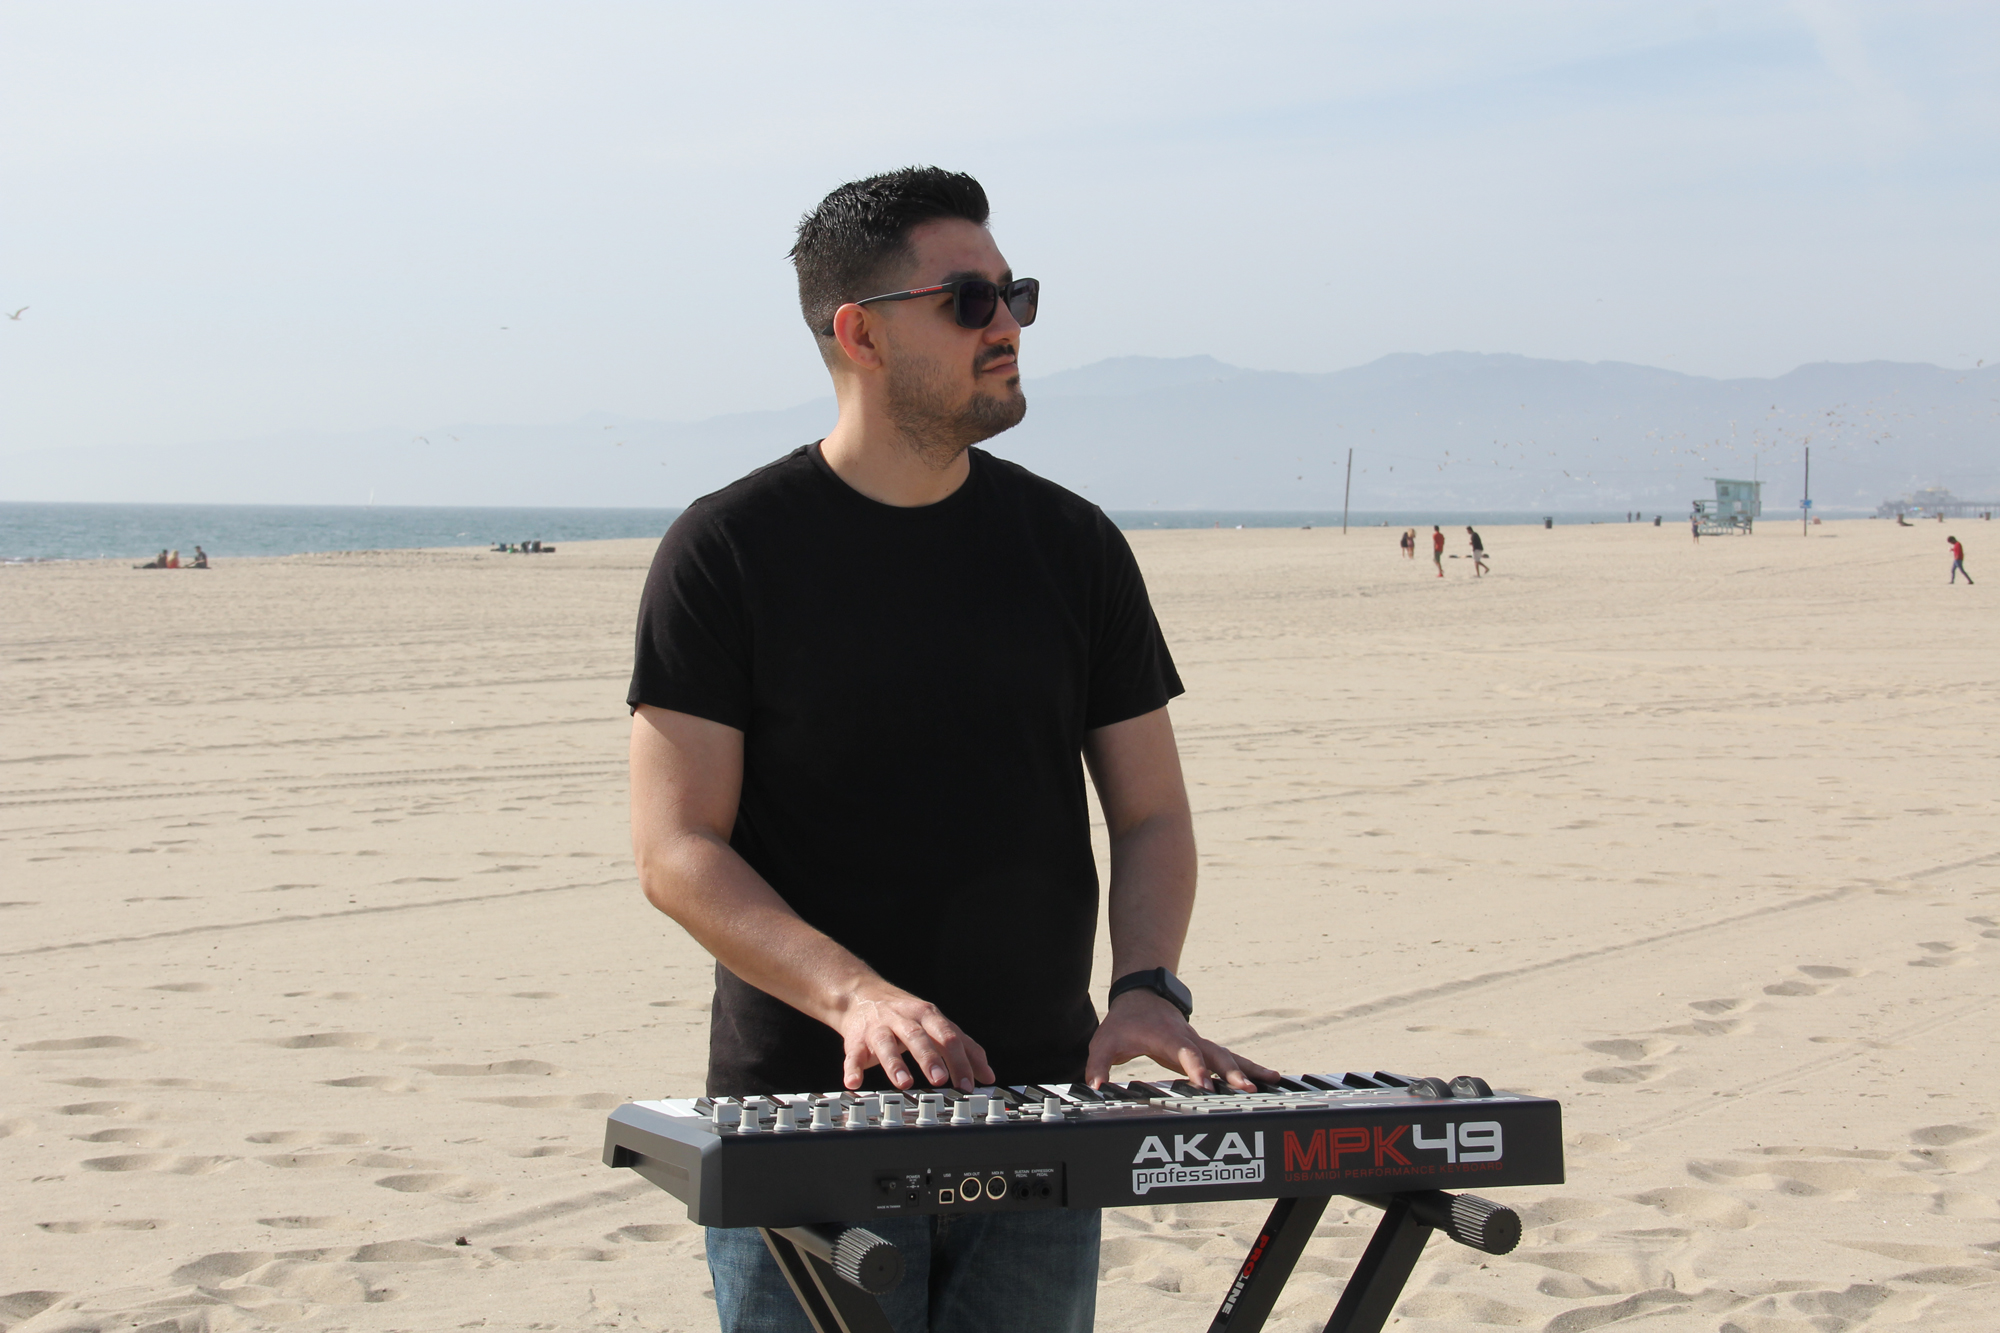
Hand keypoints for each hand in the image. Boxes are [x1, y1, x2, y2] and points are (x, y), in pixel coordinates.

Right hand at [834, 981, 993, 1092]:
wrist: (861, 995)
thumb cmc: (905, 1015)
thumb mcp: (937, 1025)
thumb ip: (963, 1048)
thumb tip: (987, 1076)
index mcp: (927, 1016)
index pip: (948, 1037)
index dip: (959, 1060)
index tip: (968, 1084)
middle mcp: (903, 1019)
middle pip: (919, 1037)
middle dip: (930, 1059)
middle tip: (941, 1080)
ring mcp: (878, 1028)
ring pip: (886, 1044)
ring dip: (895, 1063)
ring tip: (904, 1083)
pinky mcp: (856, 1039)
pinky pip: (853, 1054)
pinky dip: (853, 1068)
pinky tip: (854, 1082)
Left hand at [1084, 989, 1279, 1091]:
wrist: (1142, 997)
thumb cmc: (1124, 1024)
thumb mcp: (1105, 1042)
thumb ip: (1098, 1065)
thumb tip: (1094, 1087)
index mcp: (1166, 1037)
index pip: (1184, 1052)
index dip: (1195, 1068)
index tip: (1206, 1085)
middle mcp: (1188, 1039)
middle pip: (1215, 1054)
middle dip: (1231, 1071)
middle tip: (1248, 1088)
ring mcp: (1199, 1043)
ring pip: (1228, 1055)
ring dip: (1249, 1068)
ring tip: (1273, 1080)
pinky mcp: (1204, 1049)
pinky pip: (1229, 1058)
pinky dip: (1249, 1067)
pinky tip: (1269, 1078)